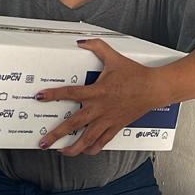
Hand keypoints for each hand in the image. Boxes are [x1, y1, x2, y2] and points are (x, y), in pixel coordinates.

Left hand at [35, 39, 161, 154]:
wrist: (155, 88)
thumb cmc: (136, 74)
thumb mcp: (114, 58)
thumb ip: (97, 47)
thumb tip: (82, 42)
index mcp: (97, 91)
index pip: (70, 93)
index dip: (53, 95)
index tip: (40, 97)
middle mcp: (100, 108)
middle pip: (74, 124)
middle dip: (57, 134)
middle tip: (44, 142)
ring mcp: (108, 120)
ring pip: (88, 139)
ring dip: (73, 148)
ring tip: (62, 152)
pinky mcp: (116, 126)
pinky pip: (103, 141)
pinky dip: (93, 148)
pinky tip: (85, 151)